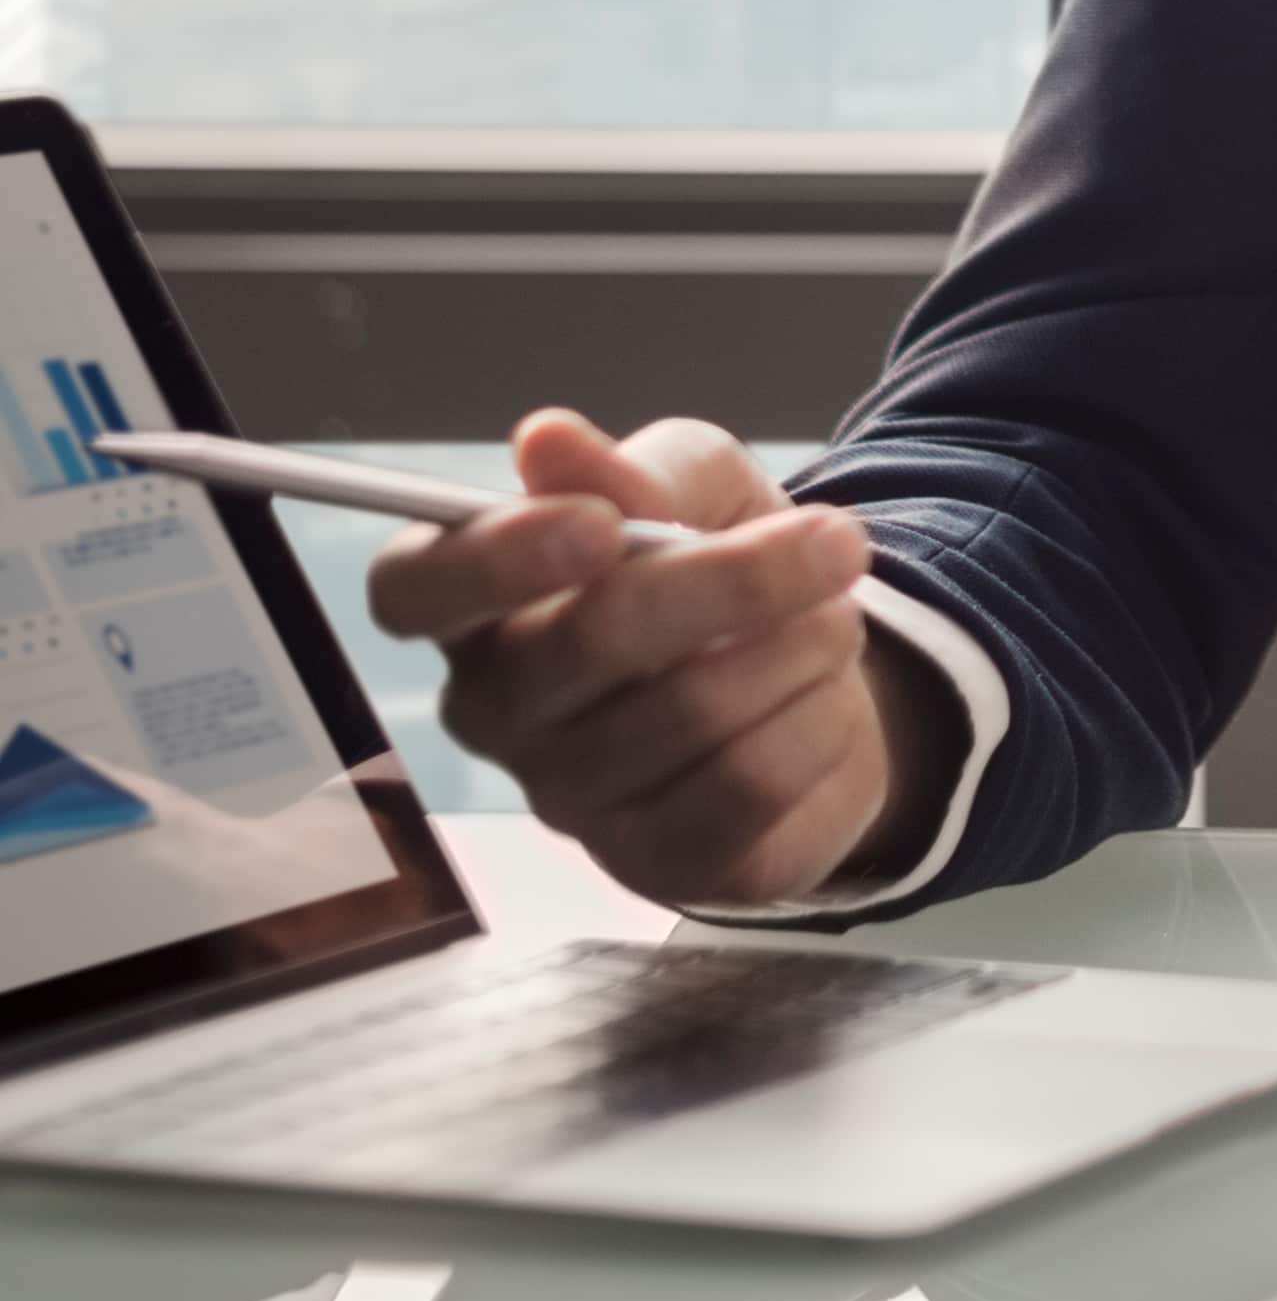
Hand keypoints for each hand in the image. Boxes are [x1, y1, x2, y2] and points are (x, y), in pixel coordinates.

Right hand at [366, 412, 945, 911]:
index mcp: (482, 603)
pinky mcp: (654, 861)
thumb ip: (635, 469)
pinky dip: (817, 724)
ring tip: (834, 620)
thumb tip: (545, 439)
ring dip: (800, 646)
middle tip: (836, 541)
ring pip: (689, 713)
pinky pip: (744, 788)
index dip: (494, 558)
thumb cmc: (722, 563)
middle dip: (734, 580)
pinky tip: (825, 700)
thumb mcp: (698, 486)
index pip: (416, 589)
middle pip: (587, 643)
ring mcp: (568, 797)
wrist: (817, 672)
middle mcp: (498, 708)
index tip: (599, 524)